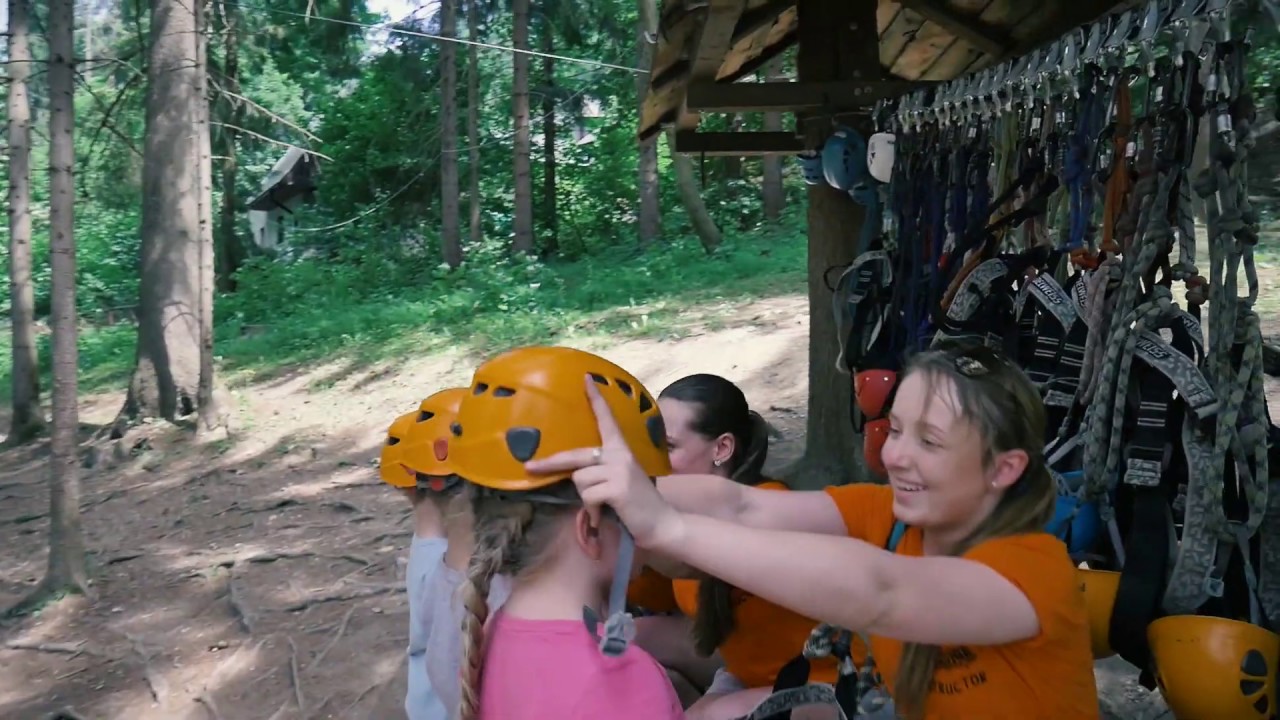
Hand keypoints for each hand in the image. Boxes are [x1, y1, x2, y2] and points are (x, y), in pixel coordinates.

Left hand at [524, 376, 683, 549]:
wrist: (662, 523)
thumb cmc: (638, 504)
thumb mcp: (620, 480)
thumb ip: (602, 471)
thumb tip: (575, 475)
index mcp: (622, 450)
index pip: (607, 420)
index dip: (596, 399)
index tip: (586, 379)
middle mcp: (620, 454)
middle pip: (575, 455)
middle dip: (550, 464)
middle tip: (530, 467)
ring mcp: (619, 469)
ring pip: (579, 479)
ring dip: (586, 499)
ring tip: (602, 507)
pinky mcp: (617, 486)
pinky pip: (588, 497)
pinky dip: (592, 511)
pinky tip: (604, 515)